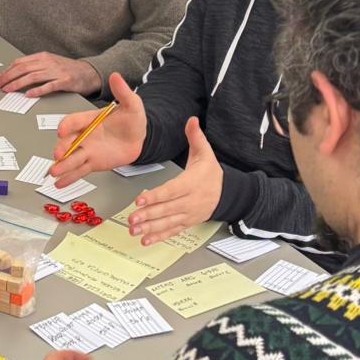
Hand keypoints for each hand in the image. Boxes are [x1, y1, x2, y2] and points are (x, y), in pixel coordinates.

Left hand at [0, 52, 100, 98]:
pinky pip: (48, 86)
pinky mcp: (65, 82)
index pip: (20, 62)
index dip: (7, 71)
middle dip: (8, 77)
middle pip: (23, 69)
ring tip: (8, 90)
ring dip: (18, 84)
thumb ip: (34, 67)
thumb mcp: (49, 63)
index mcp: (43, 57)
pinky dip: (37, 90)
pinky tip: (29, 94)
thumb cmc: (67, 70)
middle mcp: (48, 62)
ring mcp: (57, 72)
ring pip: (32, 77)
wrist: (89, 72)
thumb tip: (15, 74)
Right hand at [50, 72, 146, 188]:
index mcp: (90, 120)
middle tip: (58, 154)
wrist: (140, 138)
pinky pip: (79, 171)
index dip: (68, 125)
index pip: (75, 121)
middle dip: (62, 148)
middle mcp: (84, 136)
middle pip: (68, 142)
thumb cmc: (132, 120)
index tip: (62, 130)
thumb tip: (116, 76)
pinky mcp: (92, 163)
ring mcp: (87, 151)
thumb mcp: (131, 104)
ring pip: (72, 159)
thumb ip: (123, 92)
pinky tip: (59, 183)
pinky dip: (69, 178)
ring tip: (54, 172)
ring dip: (62, 166)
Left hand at [128, 118, 221, 242]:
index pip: (172, 191)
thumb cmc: (212, 173)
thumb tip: (192, 119)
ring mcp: (188, 214)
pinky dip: (159, 237)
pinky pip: (172, 231)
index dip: (156, 196)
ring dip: (150, 228)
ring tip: (134, 230)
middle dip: (148, 215)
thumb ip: (196, 136)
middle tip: (132, 219)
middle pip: (167, 209)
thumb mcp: (206, 152)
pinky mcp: (187, 223)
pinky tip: (145, 240)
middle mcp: (190, 201)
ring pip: (168, 222)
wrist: (227, 193)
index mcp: (192, 183)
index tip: (140, 200)